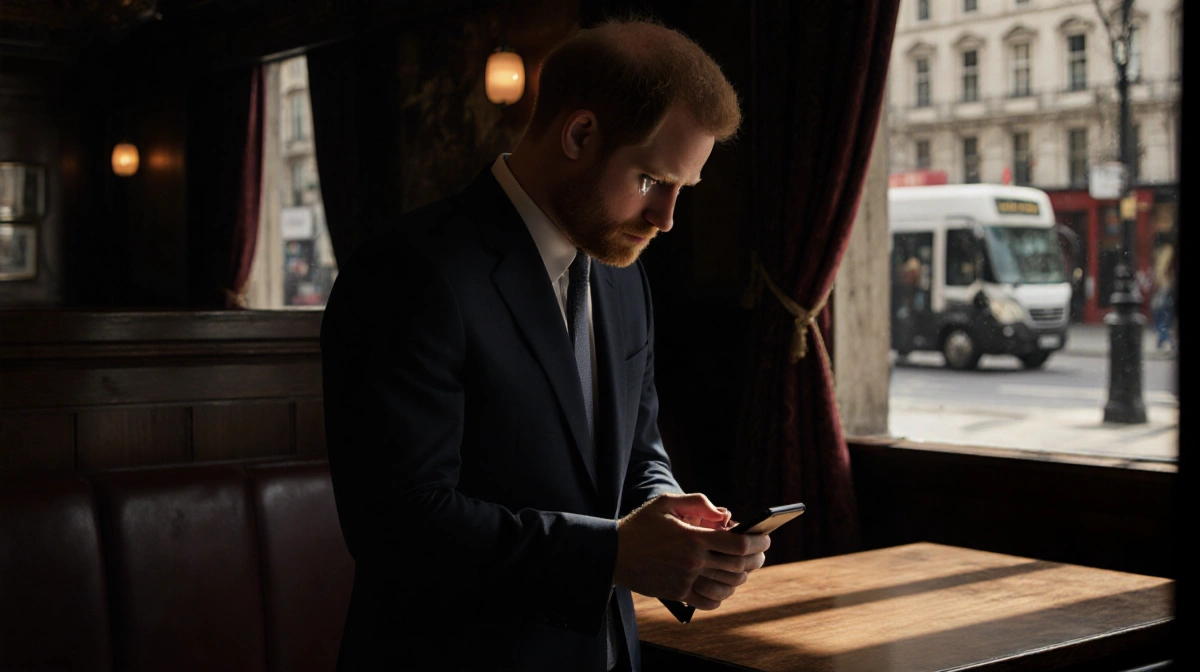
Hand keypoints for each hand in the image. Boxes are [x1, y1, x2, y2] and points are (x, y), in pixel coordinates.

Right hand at [613, 493, 768, 610]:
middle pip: (738, 567)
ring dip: (741, 578)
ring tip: (743, 568)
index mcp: (693, 538)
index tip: (765, 537)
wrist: (613, 553)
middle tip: (760, 552)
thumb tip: (724, 514)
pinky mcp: (678, 594)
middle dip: (756, 559)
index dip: (758, 542)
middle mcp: (692, 562)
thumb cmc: (641, 525)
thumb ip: (698, 503)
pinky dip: (722, 596)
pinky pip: (709, 601)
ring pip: (727, 586)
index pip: (737, 545)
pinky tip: (723, 586)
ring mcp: (686, 581)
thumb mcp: (666, 503)